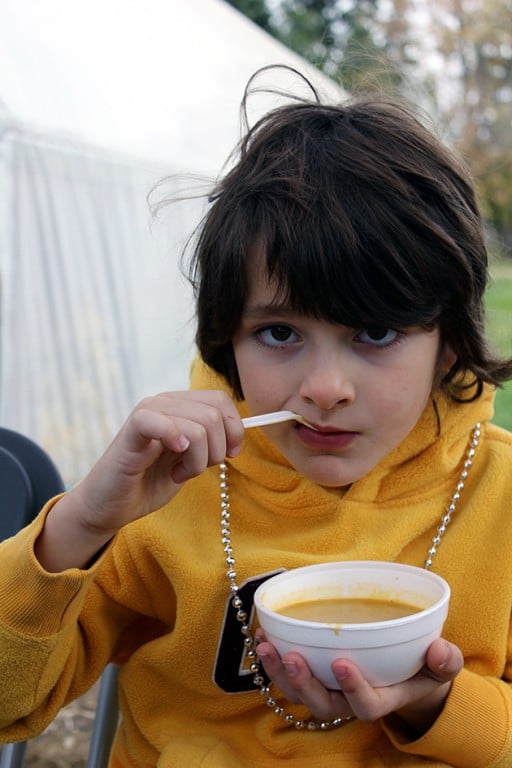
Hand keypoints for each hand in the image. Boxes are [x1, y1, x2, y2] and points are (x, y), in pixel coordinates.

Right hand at [36, 390, 243, 569]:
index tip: (230, 455)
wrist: (110, 506)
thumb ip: (211, 443)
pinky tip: (173, 464)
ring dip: (197, 460)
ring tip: (178, 473)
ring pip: (198, 425)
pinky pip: (157, 421)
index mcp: (179, 406)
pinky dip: (174, 440)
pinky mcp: (130, 432)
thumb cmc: (149, 483)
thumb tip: (238, 434)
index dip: (234, 428)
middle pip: (214, 414)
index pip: (220, 400)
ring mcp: (146, 414)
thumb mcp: (190, 460)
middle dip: (217, 451)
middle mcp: (163, 403)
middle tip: (194, 470)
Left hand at [255, 632, 462, 732]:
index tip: (341, 663)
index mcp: (381, 698)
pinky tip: (263, 636)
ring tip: (266, 646)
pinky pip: (289, 675)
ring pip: (299, 693)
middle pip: (322, 704)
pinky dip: (274, 658)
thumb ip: (444, 661)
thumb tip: (440, 650)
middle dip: (304, 684)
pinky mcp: (314, 674)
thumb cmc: (421, 668)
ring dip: (279, 672)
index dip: (352, 688)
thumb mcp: (440, 666)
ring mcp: (329, 689)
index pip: (364, 705)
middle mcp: (350, 699)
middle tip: (292, 657)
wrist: (405, 674)